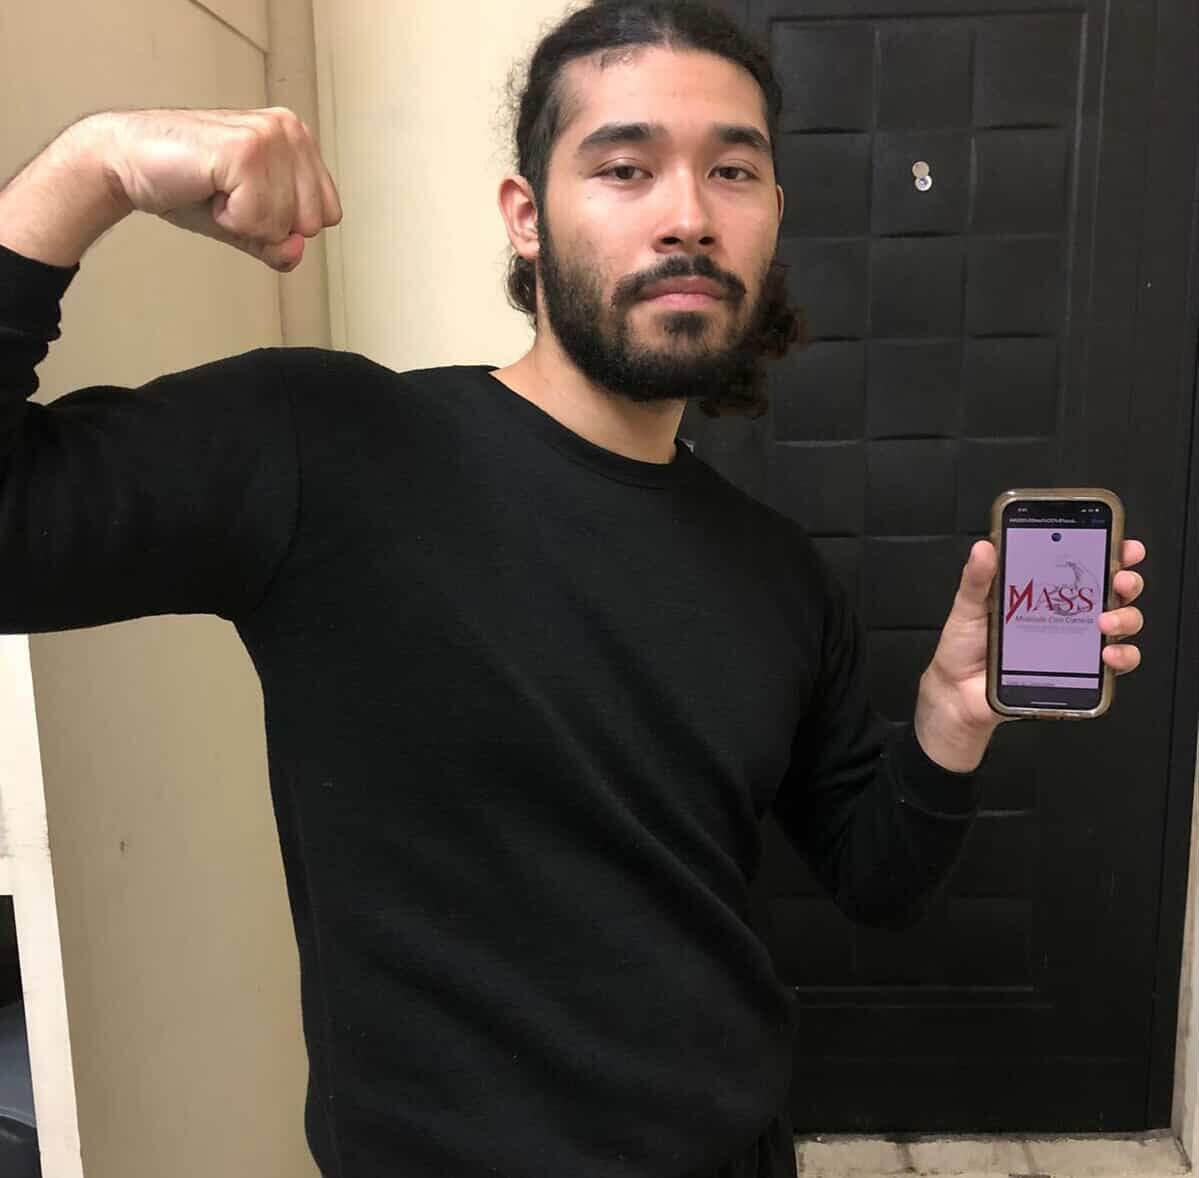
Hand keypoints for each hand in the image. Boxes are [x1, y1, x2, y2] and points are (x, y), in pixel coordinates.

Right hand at [83, 105, 341, 271]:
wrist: (128, 164)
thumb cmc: (188, 186)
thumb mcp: (247, 226)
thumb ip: (280, 244)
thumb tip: (297, 251)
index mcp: (299, 140)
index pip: (327, 215)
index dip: (284, 224)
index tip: (247, 201)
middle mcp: (290, 130)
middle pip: (311, 223)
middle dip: (267, 224)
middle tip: (229, 196)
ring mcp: (269, 136)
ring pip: (285, 223)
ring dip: (244, 221)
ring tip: (216, 190)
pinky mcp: (245, 150)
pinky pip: (258, 220)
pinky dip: (229, 219)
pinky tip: (208, 188)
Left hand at [925, 537, 1146, 733]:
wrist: (959, 693)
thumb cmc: (964, 648)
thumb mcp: (968, 607)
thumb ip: (977, 579)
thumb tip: (984, 548)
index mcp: (1044, 591)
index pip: (1085, 564)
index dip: (1112, 552)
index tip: (1123, 546)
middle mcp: (1066, 614)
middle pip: (1114, 591)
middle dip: (1128, 582)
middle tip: (1119, 582)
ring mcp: (1076, 643)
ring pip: (1122, 624)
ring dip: (1126, 619)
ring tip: (1104, 622)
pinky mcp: (1079, 673)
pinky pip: (1114, 665)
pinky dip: (1121, 657)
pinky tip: (1106, 654)